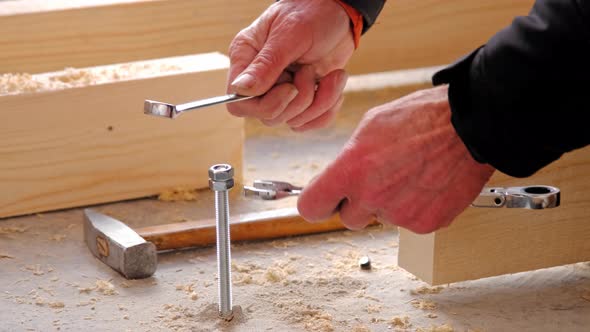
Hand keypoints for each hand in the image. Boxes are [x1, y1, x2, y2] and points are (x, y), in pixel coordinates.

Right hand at [226, 0, 353, 130]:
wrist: (340, 13)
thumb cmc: (311, 12)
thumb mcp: (290, 34)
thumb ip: (266, 64)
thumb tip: (240, 90)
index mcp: (246, 59)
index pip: (239, 103)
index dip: (265, 105)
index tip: (290, 87)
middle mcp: (260, 79)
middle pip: (268, 116)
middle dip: (299, 100)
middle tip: (311, 70)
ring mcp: (282, 91)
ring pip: (293, 121)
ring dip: (319, 101)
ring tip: (328, 73)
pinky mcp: (303, 99)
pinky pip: (311, 122)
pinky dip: (328, 107)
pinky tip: (334, 83)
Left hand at [297, 86, 495, 232]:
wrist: (470, 125)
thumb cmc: (422, 118)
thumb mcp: (370, 125)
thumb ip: (347, 159)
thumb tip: (336, 178)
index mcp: (352, 169)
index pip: (311, 207)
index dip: (316, 203)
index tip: (323, 200)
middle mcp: (372, 196)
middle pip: (347, 219)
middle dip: (357, 203)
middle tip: (377, 180)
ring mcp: (400, 214)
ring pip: (381, 219)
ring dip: (388, 204)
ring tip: (408, 174)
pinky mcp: (426, 224)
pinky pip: (409, 223)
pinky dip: (415, 208)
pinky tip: (424, 183)